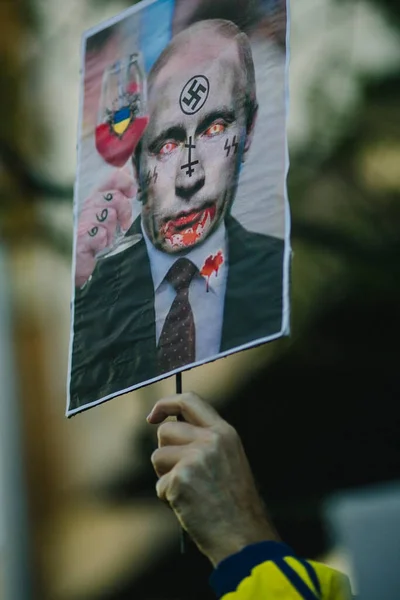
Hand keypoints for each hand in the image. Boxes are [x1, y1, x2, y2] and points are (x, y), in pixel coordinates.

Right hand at [75, 169, 135, 287]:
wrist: (81, 259)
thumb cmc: (99, 235)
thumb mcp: (111, 213)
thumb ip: (119, 194)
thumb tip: (129, 171)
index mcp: (98, 196)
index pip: (114, 178)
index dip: (126, 183)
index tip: (132, 193)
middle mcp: (89, 205)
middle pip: (116, 198)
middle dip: (125, 213)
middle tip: (122, 225)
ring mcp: (84, 220)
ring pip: (110, 216)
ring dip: (113, 231)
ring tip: (106, 236)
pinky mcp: (81, 238)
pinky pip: (101, 234)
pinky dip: (104, 242)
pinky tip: (99, 245)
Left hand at [147, 393, 278, 565]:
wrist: (243, 537)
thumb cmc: (234, 503)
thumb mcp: (229, 459)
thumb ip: (205, 440)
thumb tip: (168, 428)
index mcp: (225, 432)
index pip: (189, 400)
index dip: (166, 404)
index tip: (153, 416)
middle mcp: (210, 440)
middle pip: (165, 431)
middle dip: (165, 451)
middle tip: (182, 474)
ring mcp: (194, 458)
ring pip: (158, 457)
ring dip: (165, 476)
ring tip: (190, 492)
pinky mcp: (180, 479)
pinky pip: (160, 485)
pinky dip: (168, 499)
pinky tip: (190, 507)